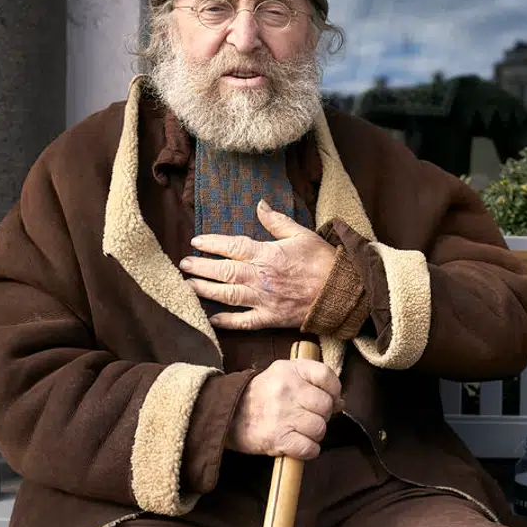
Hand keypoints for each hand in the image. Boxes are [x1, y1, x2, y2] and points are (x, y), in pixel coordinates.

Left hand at [182, 201, 336, 330]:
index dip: (211, 244)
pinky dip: (226, 321)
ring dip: (205, 290)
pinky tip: (211, 318)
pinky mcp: (270, 318)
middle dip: (200, 267)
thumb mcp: (302, 234)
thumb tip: (260, 204)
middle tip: (184, 264)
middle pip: (223, 271)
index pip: (232, 247)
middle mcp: (261, 278)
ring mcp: (264, 300)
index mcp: (267, 254)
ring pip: (227, 295)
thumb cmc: (324, 261)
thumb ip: (277, 220)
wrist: (341, 292)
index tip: (196, 241)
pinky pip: (243, 322)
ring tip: (189, 286)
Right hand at [226, 358, 343, 459]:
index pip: (326, 375)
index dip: (334, 390)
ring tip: (301, 431)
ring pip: (320, 428)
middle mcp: (286, 390)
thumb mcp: (282, 374)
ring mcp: (282, 415)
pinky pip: (309, 448)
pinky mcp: (278, 439)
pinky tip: (299, 444)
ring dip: (315, 434)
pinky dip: (308, 450)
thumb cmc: (260, 395)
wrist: (227, 414)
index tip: (330, 399)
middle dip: (322, 415)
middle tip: (309, 418)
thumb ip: (312, 381)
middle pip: (325, 406)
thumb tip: (340, 402)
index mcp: (289, 370)